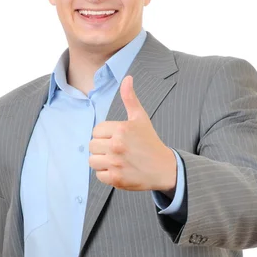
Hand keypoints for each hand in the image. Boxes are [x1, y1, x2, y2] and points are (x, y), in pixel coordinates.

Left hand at [89, 75, 176, 191]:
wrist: (164, 168)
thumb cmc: (150, 142)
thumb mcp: (140, 118)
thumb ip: (130, 98)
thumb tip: (127, 78)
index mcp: (121, 129)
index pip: (96, 131)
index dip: (105, 135)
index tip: (117, 139)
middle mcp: (117, 145)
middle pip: (92, 145)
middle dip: (102, 148)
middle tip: (116, 150)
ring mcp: (116, 163)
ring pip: (92, 161)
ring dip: (102, 161)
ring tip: (115, 160)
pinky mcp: (116, 178)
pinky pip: (98, 175)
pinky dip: (106, 174)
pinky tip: (118, 170)